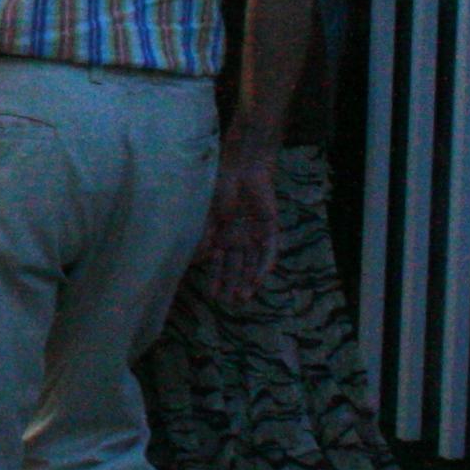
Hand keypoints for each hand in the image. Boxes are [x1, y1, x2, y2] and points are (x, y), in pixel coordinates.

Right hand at [199, 146, 278, 308]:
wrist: (241, 166)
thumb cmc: (220, 186)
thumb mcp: (208, 214)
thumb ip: (205, 236)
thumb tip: (199, 259)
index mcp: (222, 236)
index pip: (219, 263)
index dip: (215, 278)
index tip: (212, 295)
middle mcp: (239, 239)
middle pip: (237, 267)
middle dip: (233, 284)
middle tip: (230, 303)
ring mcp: (255, 235)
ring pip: (253, 263)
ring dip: (249, 280)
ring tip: (244, 296)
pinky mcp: (270, 229)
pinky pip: (269, 250)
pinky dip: (264, 264)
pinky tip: (259, 278)